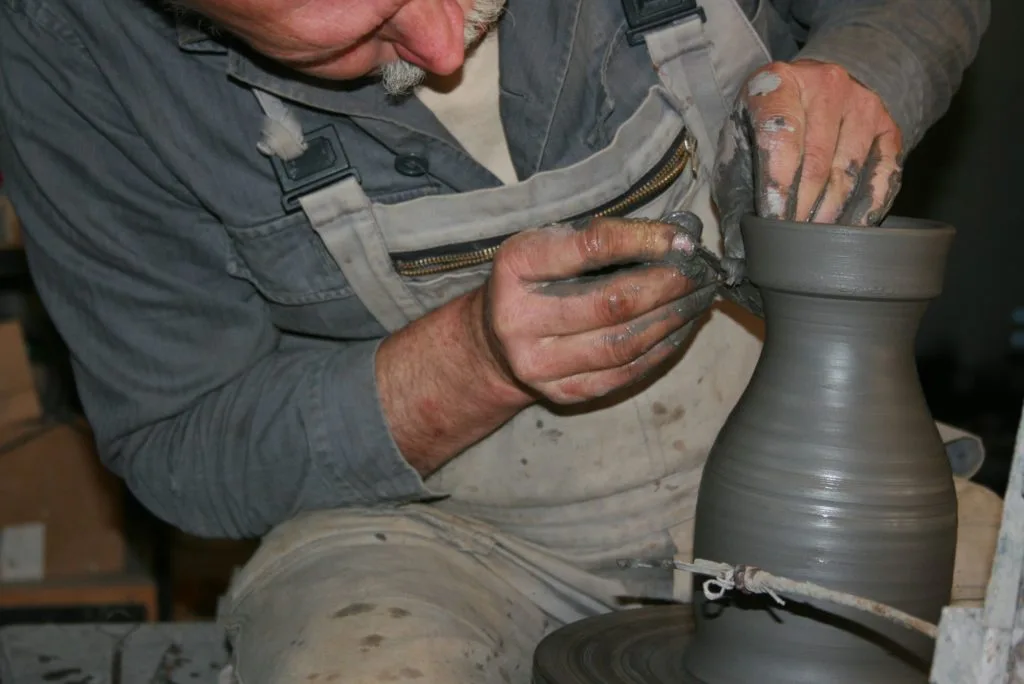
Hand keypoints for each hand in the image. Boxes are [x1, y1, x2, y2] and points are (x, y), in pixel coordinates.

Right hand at [471, 218, 717, 404]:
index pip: (590, 249)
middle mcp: (521, 319)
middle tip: (700, 274)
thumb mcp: (550, 243)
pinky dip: (660, 350)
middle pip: (612, 304)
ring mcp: (539, 363)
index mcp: (516, 267)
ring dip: (671, 320)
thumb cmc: (533, 280)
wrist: (495, 340)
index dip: (643, 242)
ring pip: (623, 344)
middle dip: (667, 287)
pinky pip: (624, 373)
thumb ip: (601, 238)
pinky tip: (679, 330)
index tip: (682, 240)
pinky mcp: (562, 392)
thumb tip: (675, 240)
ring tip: (698, 299)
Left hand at [713, 60, 903, 281]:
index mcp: (780, 82)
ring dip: (830, 212)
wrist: (814, 91)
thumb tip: (738, 247)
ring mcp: (863, 104)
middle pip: (816, 160)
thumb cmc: (769, 124)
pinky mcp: (888, 125)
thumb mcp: (741, 140)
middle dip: (801, 207)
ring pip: (848, 170)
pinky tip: (849, 228)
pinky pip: (882, 174)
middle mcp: (827, 85)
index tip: (771, 221)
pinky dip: (865, 207)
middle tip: (790, 238)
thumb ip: (736, 184)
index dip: (777, 185)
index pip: (780, 136)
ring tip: (814, 237)